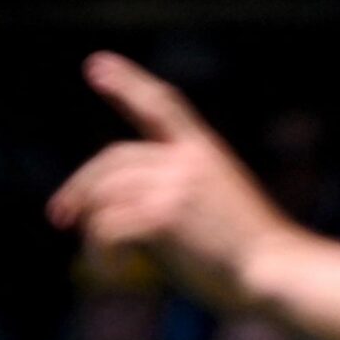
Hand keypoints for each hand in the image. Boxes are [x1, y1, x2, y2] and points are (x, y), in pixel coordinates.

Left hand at [47, 53, 301, 309]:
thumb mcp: (225, 208)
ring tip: (99, 260)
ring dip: (91, 230)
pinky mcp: (162, 218)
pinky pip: (107, 229)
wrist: (280, 273)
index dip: (126, 83)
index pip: (160, 105)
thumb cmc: (258, 258)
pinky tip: (113, 270)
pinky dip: (101, 253)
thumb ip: (180, 197)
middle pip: (112, 160)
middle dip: (79, 188)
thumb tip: (125, 217)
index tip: (95, 65)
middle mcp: (186, 161)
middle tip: (59, 216)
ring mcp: (173, 187)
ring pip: (103, 197)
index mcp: (206, 152)